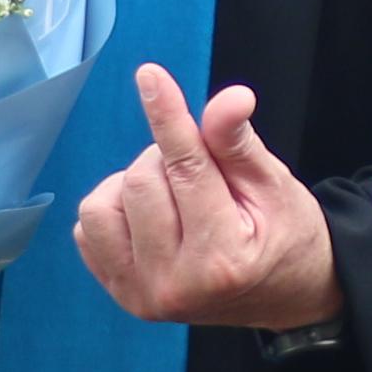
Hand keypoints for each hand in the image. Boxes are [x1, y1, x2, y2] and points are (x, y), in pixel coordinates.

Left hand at [71, 65, 340, 332]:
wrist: (282, 294)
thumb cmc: (283, 235)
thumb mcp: (274, 186)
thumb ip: (239, 144)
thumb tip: (231, 98)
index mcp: (222, 260)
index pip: (186, 170)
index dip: (168, 117)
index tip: (150, 75)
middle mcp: (175, 285)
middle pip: (141, 181)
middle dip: (168, 159)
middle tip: (203, 173)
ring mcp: (142, 295)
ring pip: (103, 205)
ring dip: (135, 186)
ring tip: (175, 197)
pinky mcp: (121, 295)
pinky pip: (88, 229)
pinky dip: (115, 209)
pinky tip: (152, 218)